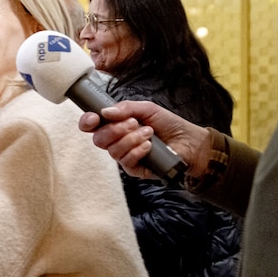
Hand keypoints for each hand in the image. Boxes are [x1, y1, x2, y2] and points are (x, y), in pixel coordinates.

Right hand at [78, 100, 209, 179]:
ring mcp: (124, 156)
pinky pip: (126, 161)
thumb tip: (105, 112)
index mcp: (115, 125)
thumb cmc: (169, 124)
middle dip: (115, 129)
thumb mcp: (148, 109)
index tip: (94, 118)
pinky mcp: (133, 169)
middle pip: (99, 139)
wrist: (189, 142)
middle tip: (134, 123)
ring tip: (148, 133)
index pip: (92, 126)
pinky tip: (149, 146)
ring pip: (112, 150)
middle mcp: (116, 141)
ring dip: (131, 139)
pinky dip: (137, 151)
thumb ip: (126, 108)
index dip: (88, 122)